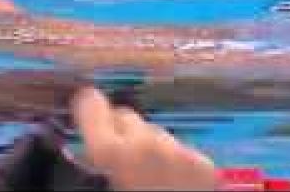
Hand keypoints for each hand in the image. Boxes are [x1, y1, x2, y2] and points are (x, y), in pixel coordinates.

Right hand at [70, 86, 218, 190]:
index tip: (84, 117)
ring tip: (147, 181)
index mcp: (112, 154)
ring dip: (148, 150)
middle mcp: (147, 143)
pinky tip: (172, 189)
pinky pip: (182, 153)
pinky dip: (175, 165)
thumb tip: (84, 158)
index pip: (91, 105)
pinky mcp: (206, 166)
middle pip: (127, 118)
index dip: (86, 111)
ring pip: (156, 136)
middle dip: (119, 134)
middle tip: (117, 163)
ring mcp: (181, 152)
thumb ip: (87, 173)